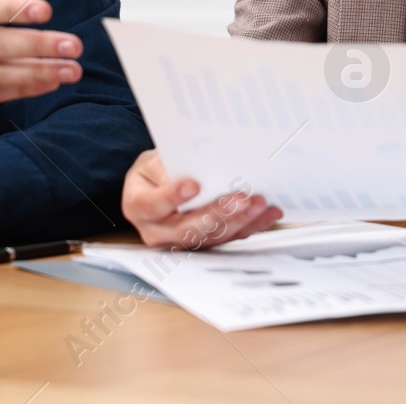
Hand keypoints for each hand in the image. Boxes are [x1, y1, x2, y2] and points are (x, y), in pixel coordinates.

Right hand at [121, 150, 280, 248]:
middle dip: (216, 214)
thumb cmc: (154, 172)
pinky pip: (228, 238)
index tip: (193, 185)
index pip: (153, 205)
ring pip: (210, 238)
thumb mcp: (151, 162)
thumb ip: (166, 167)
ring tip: (257, 203)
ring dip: (238, 221)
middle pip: (186, 230)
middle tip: (239, 199)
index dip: (172, 197)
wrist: (155, 186)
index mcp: (138, 207)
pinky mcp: (204, 244)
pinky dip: (250, 226)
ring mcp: (181, 242)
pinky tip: (266, 214)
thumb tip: (193, 171)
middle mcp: (157, 232)